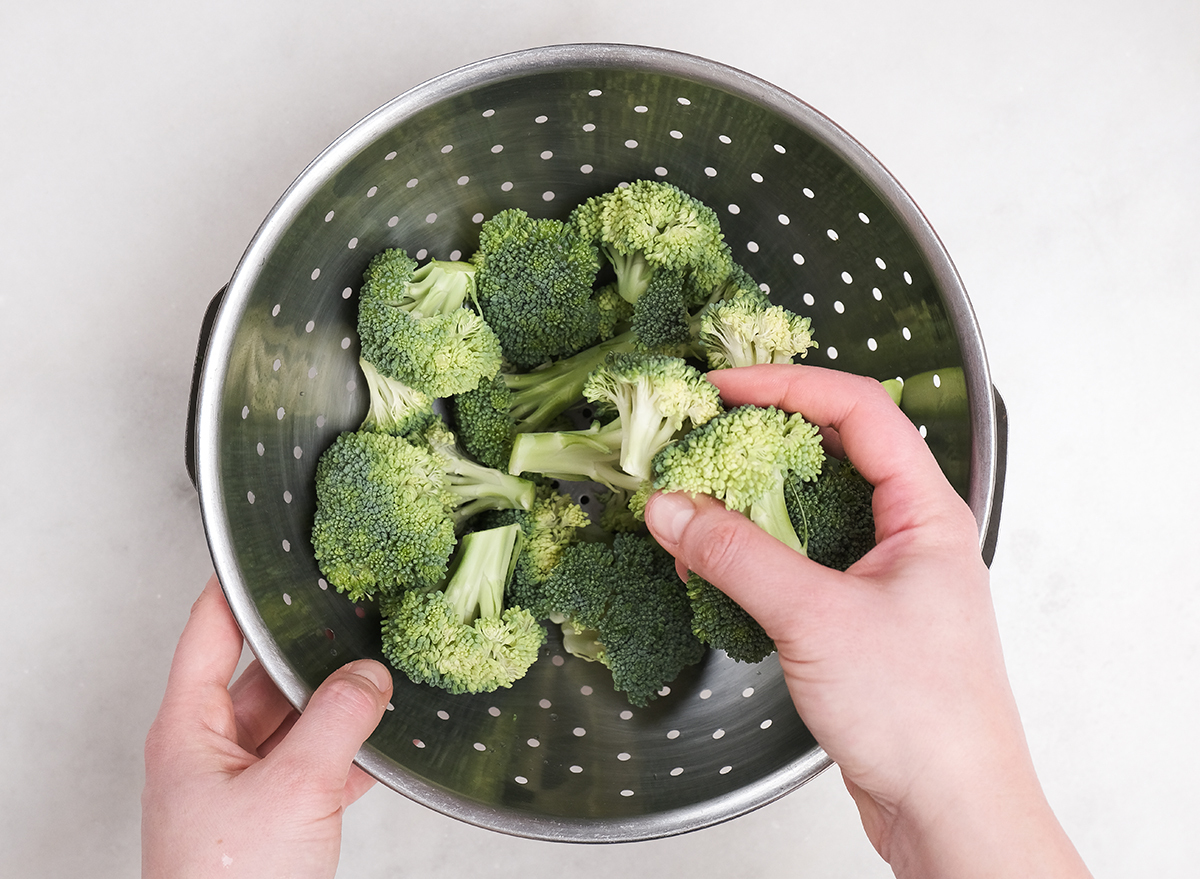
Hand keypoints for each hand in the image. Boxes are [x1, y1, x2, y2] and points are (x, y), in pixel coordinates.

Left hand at [142, 575, 392, 878]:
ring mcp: (244, 783)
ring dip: (336, 702)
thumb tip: (369, 676)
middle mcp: (211, 750)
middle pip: (262, 674)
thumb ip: (337, 721)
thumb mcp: (293, 789)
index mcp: (189, 730)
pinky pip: (315, 762)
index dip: (239, 588)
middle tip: (354, 610)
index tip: (272, 554)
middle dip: (309, 647)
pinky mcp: (275, 814)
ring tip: (381, 670)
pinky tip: (385, 739)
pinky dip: (350, 750)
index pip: (209, 631)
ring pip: (295, 719)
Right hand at [644, 365, 1089, 878]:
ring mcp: (882, 576)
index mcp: (925, 511)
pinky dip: (754, 554)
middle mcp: (908, 534)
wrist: (950, 811)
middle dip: (761, 437)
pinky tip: (713, 563)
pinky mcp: (856, 617)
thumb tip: (672, 507)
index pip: (859, 409)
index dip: (789, 385)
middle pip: (831, 451)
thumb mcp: (816, 618)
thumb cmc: (923, 716)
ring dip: (750, 500)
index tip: (724, 387)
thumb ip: (737, 556)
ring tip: (692, 497)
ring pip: (809, 510)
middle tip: (698, 432)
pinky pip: (799, 561)